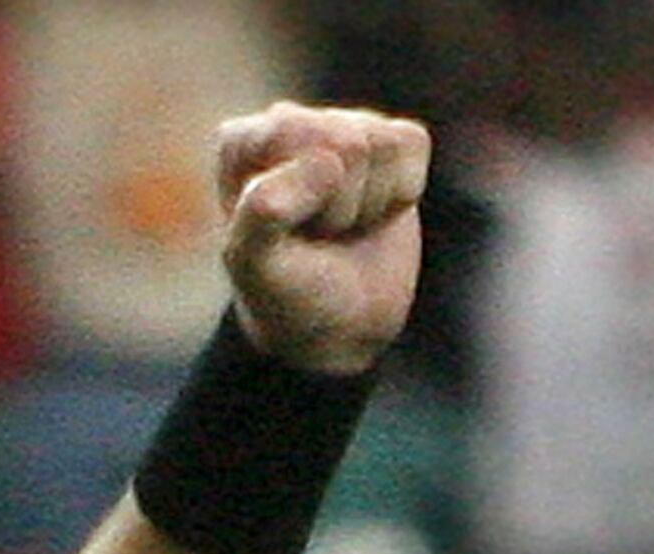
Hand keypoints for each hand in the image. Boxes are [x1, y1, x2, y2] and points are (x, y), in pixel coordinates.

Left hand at [213, 103, 426, 376]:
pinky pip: (411, 142)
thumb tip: (327, 160)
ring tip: (342, 228)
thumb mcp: (255, 264)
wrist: (338, 330)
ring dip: (369, 201)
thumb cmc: (287, 294)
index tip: (290, 234)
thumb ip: (266, 209)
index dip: (303, 197)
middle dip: (340, 202)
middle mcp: (288, 124)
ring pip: (381, 142)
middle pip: (346, 140)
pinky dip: (401, 190)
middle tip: (319, 237)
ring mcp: (341, 128)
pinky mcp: (387, 142)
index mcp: (242, 143)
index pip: (293, 137)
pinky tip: (374, 212)